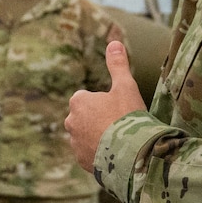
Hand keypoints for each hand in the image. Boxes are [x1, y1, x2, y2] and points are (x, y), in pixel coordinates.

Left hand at [67, 40, 143, 171]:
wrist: (131, 154)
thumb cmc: (128, 116)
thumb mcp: (126, 86)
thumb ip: (118, 65)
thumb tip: (114, 42)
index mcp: (78, 101)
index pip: (89, 98)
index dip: (106, 103)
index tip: (119, 110)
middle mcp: (70, 122)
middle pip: (87, 117)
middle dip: (101, 120)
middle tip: (121, 125)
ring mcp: (74, 143)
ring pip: (89, 136)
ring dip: (100, 137)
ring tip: (121, 141)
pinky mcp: (81, 161)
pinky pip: (91, 154)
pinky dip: (101, 153)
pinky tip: (117, 154)